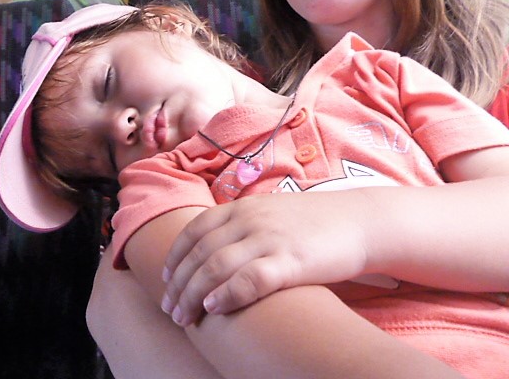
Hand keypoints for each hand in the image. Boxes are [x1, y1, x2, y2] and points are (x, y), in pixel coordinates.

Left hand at [161, 191, 374, 326]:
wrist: (359, 220)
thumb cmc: (313, 222)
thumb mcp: (270, 213)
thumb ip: (242, 225)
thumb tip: (214, 249)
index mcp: (242, 207)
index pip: (195, 230)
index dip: (175, 256)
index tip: (165, 278)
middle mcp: (250, 219)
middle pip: (200, 253)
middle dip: (179, 283)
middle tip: (169, 308)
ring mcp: (270, 238)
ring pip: (217, 266)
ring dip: (194, 294)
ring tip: (182, 317)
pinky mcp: (291, 259)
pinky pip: (250, 278)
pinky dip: (227, 294)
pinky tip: (214, 308)